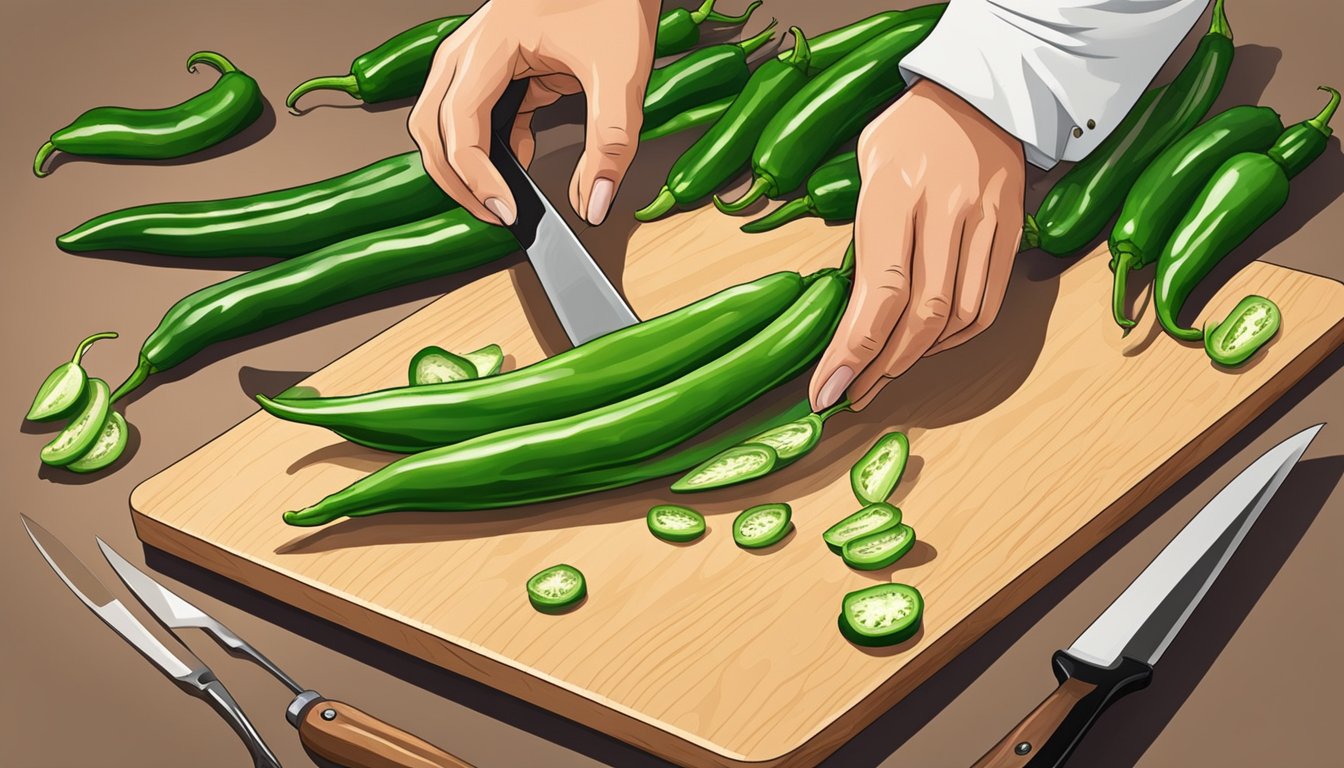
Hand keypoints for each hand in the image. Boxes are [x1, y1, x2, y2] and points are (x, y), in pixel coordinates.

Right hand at [409, 0, 658, 226]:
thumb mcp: (621, 75)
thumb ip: (611, 144)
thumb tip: (596, 201)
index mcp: (490, 44)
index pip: (459, 125)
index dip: (476, 177)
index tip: (505, 210)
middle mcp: (471, 49)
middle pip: (432, 127)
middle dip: (455, 179)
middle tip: (493, 214)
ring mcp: (478, 57)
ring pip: (443, 122)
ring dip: (464, 165)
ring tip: (498, 199)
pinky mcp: (496, 66)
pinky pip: (474, 115)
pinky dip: (489, 148)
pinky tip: (519, 165)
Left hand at [810, 80, 1025, 410]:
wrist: (977, 90)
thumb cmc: (907, 132)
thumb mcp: (866, 168)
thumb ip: (863, 238)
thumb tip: (852, 314)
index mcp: (895, 192)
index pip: (880, 291)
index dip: (853, 351)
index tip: (829, 389)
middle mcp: (945, 208)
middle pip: (921, 315)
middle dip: (882, 366)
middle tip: (854, 392)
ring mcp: (985, 220)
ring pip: (958, 316)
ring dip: (918, 357)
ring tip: (885, 373)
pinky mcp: (1012, 230)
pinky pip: (987, 303)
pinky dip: (957, 336)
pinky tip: (931, 345)